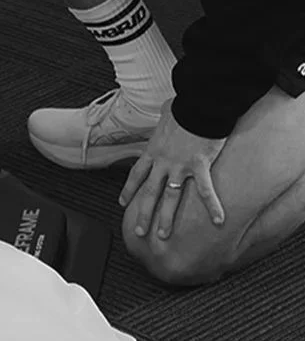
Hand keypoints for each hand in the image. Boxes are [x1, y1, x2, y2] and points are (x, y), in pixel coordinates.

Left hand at [119, 100, 227, 239]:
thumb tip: (168, 107)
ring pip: (169, 198)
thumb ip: (166, 116)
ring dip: (166, 218)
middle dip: (143, 214)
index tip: (123, 203)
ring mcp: (179, 166)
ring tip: (163, 235)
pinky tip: (218, 221)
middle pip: (149, 193)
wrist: (198, 104)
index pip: (136, 175)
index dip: (128, 190)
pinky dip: (212, 206)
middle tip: (139, 232)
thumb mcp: (168, 112)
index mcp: (153, 151)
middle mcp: (162, 163)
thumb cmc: (185, 107)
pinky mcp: (199, 166)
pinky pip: (204, 191)